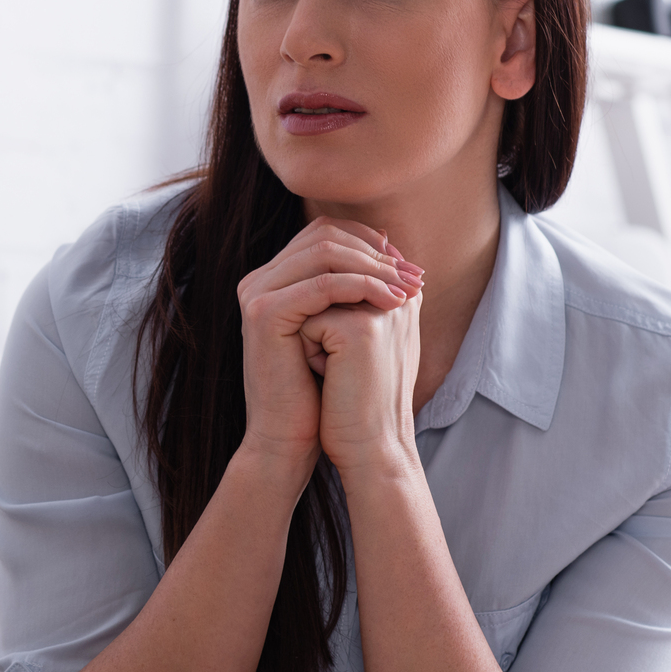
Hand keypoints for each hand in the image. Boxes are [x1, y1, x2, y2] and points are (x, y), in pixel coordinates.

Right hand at [236, 219, 419, 477]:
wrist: (290, 438)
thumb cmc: (321, 389)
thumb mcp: (342, 327)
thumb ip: (355, 285)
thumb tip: (389, 243)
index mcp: (273, 278)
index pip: (324, 233)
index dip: (369, 242)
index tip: (408, 265)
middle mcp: (259, 280)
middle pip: (324, 236)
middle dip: (376, 253)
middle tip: (414, 276)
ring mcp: (256, 293)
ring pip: (325, 254)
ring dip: (375, 268)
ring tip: (409, 290)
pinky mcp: (264, 313)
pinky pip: (322, 285)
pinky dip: (363, 288)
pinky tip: (392, 303)